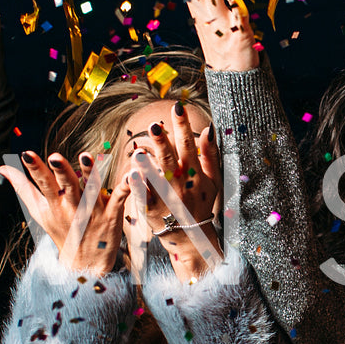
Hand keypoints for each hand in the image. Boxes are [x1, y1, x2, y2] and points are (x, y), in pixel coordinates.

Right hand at [0, 151, 130, 274]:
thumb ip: (21, 185)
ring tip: (86, 156)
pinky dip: (127, 187)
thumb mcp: (38, 210)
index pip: (42, 183)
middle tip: (54, 157)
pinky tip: (132, 174)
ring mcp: (92, 211)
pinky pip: (120, 198)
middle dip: (60, 171)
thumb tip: (0, 165)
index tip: (26, 154)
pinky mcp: (112, 215)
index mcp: (53, 204)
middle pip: (65, 185)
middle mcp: (71, 207)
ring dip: (90, 172)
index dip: (34, 169)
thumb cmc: (61, 230)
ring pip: (91, 189)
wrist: (86, 264)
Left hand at [128, 106, 221, 239]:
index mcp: (195, 174)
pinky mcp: (152, 210)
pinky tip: (131, 174)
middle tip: (154, 126)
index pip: (189, 146)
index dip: (183, 126)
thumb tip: (210, 129)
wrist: (191, 236)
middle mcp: (180, 184)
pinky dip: (138, 186)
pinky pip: (144, 196)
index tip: (178, 107)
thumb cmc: (201, 203)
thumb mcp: (213, 180)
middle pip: (170, 160)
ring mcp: (166, 198)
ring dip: (147, 165)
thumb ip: (211, 155)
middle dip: (162, 143)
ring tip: (139, 152)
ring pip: (155, 179)